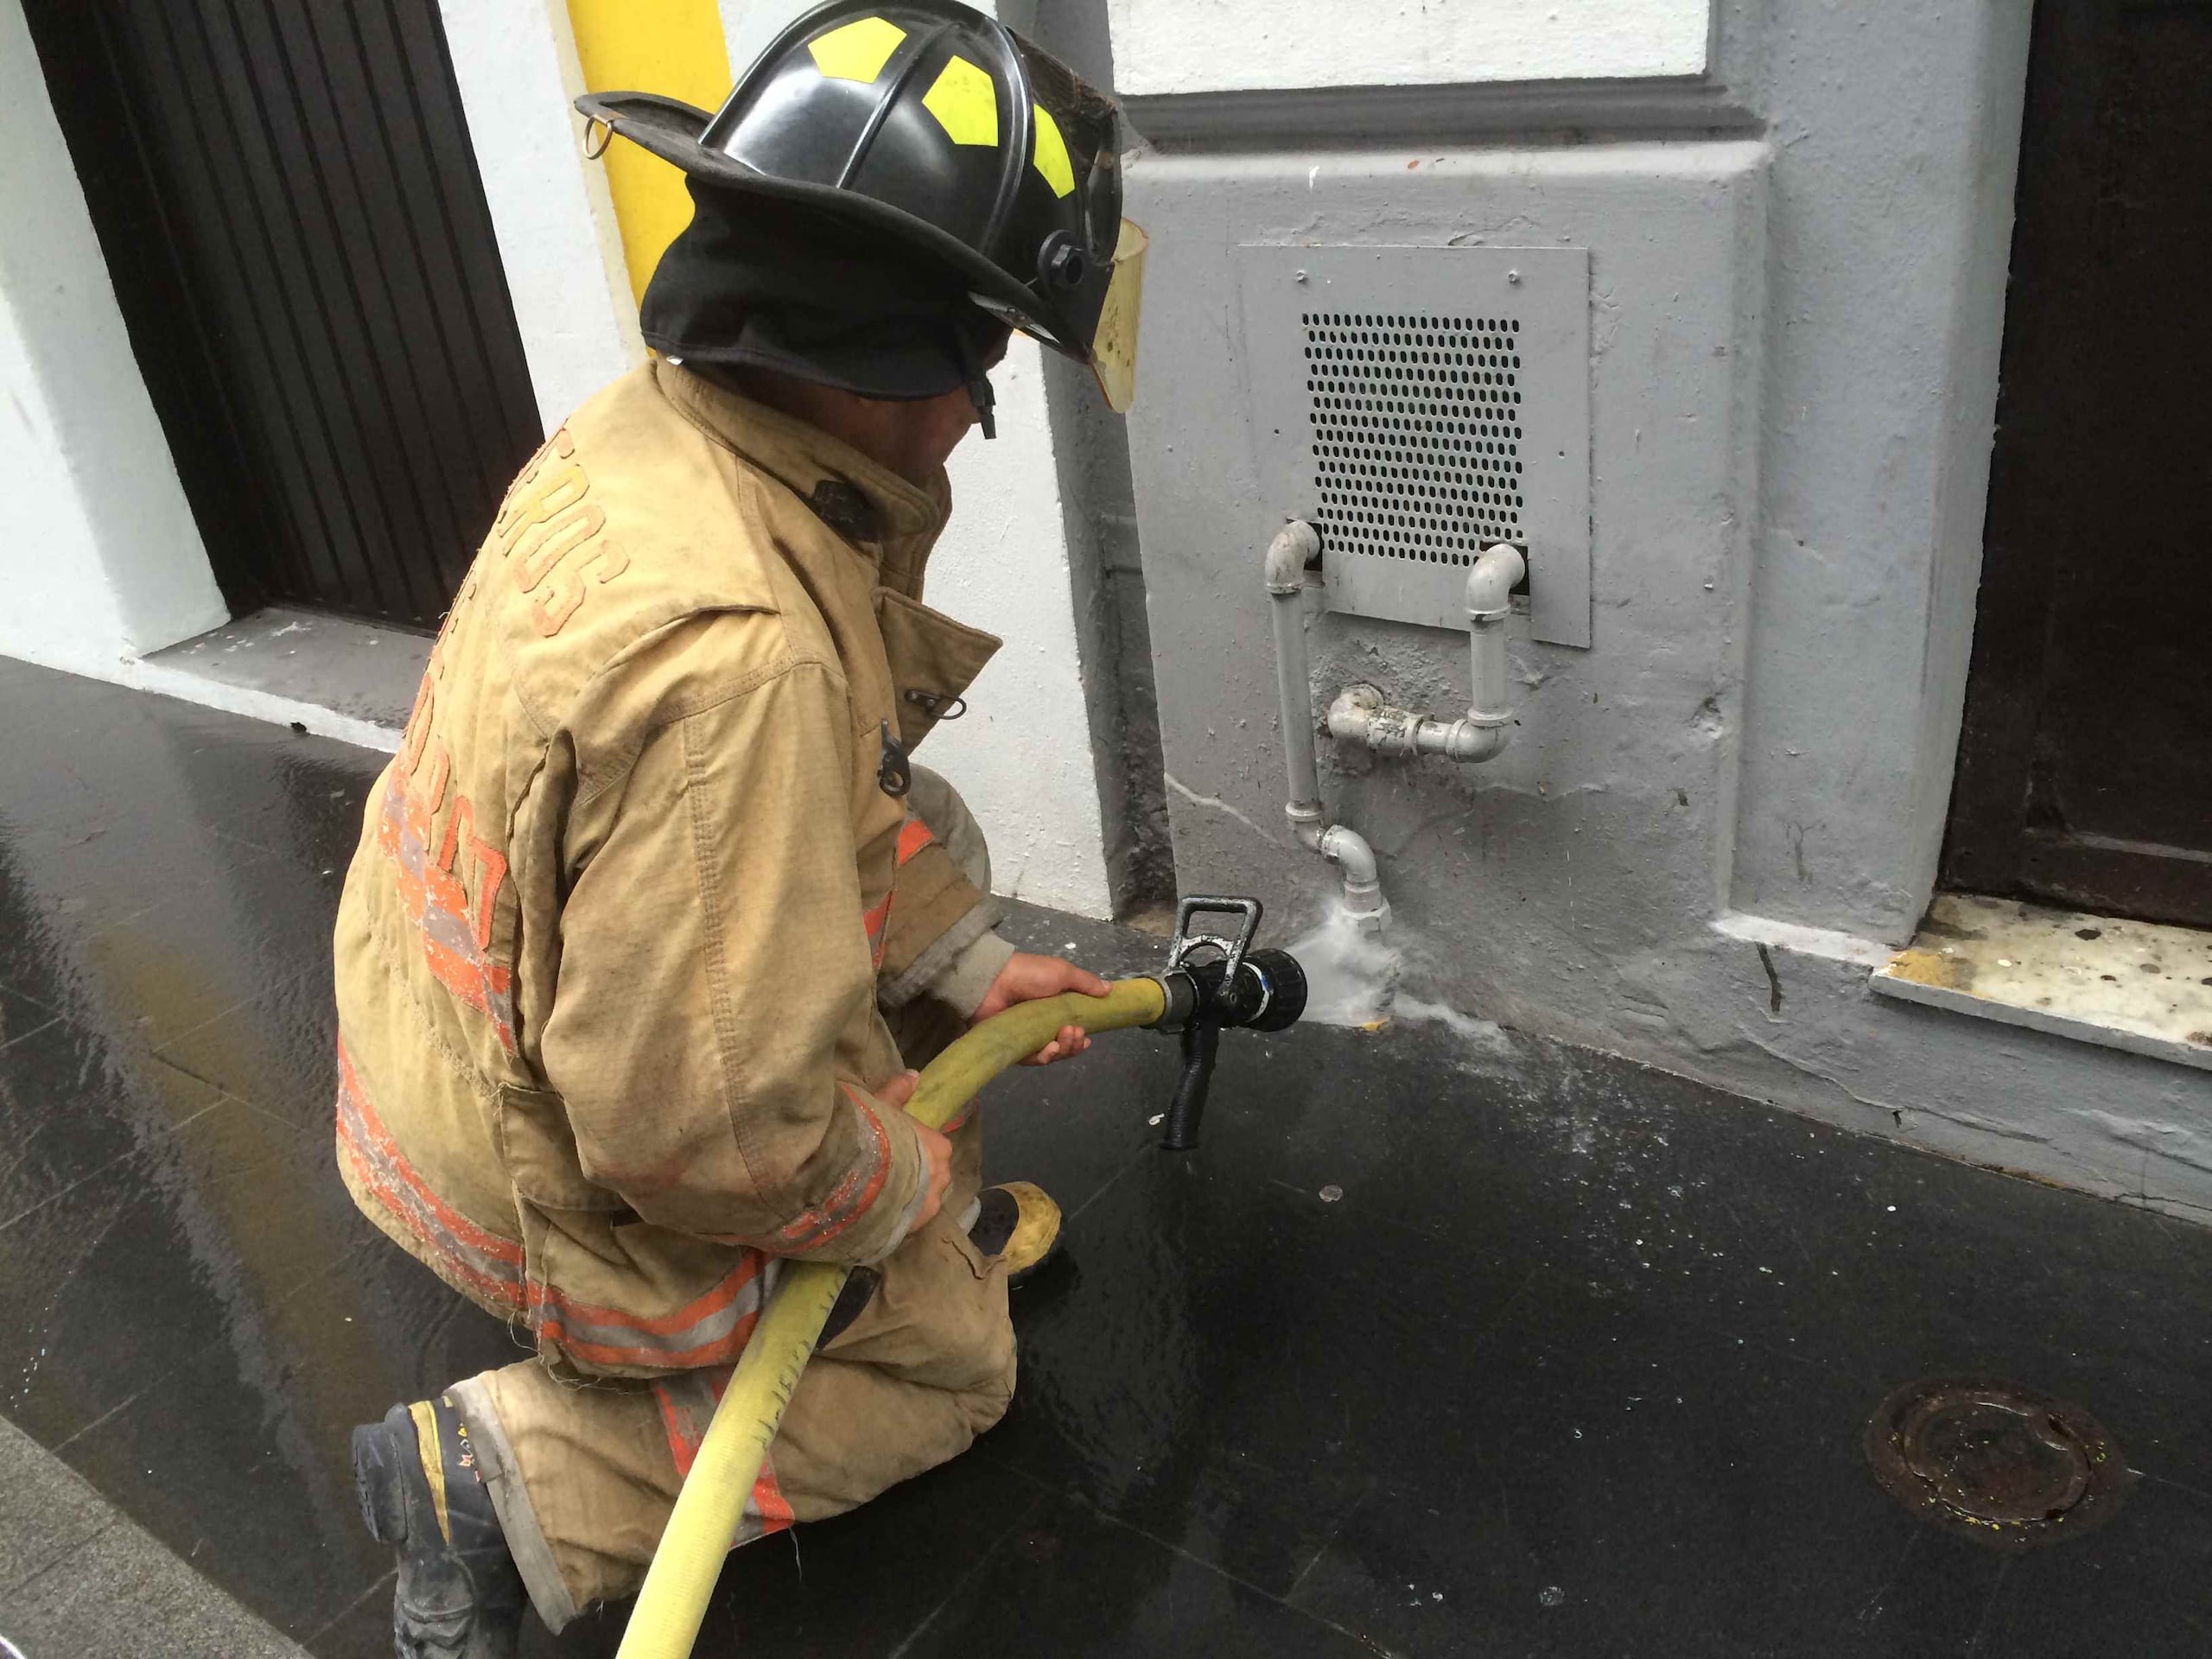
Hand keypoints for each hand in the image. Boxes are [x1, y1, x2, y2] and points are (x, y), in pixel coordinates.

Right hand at [877, 1070, 953, 1227]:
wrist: (854, 1177)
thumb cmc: (871, 1135)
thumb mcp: (881, 1107)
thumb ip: (898, 1091)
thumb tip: (914, 1075)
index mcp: (939, 1147)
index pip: (933, 1148)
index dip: (912, 1148)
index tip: (892, 1151)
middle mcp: (941, 1176)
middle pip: (930, 1175)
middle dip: (913, 1176)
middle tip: (884, 1174)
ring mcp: (930, 1205)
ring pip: (921, 1200)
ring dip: (906, 1198)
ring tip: (878, 1196)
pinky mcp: (914, 1227)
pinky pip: (908, 1220)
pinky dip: (897, 1217)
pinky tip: (877, 1213)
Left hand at [972, 952, 1111, 1065]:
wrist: (993, 980)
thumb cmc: (1030, 974)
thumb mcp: (1062, 973)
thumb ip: (1086, 983)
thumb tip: (1110, 990)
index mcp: (1054, 1008)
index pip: (1072, 1030)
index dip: (1081, 1037)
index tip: (1088, 1037)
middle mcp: (1041, 1025)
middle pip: (1064, 1046)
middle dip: (1074, 1044)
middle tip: (1075, 1033)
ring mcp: (1027, 1037)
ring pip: (1051, 1055)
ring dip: (1063, 1050)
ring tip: (1064, 1037)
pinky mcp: (1013, 1047)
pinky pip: (1033, 1059)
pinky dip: (1045, 1057)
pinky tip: (1051, 1049)